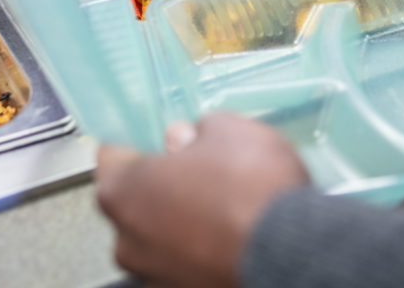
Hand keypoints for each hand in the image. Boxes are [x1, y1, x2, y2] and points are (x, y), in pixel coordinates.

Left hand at [96, 113, 309, 287]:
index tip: (162, 136)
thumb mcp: (229, 129)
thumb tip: (187, 139)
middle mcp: (126, 241)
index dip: (140, 140)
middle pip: (137, 199)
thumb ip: (198, 130)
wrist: (291, 251)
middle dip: (166, 182)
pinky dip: (205, 246)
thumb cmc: (251, 187)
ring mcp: (155, 276)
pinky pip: (188, 259)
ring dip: (186, 219)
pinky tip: (238, 231)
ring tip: (229, 204)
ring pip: (163, 234)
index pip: (112, 154)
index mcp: (122, 191)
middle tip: (204, 167)